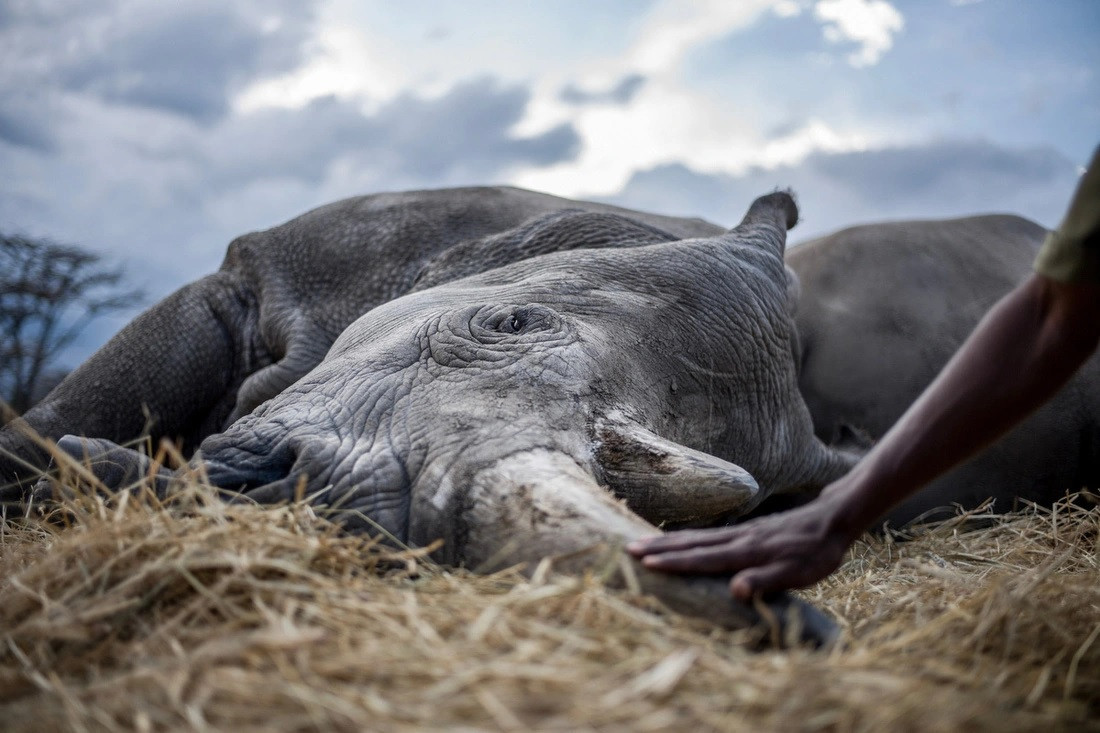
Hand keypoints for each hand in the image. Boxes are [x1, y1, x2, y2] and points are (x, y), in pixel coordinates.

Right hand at [626, 496, 857, 599]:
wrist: (832, 519)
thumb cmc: (816, 552)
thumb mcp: (798, 573)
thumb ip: (766, 580)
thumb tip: (735, 590)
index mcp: (746, 551)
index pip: (703, 558)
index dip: (674, 562)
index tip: (646, 563)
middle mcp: (737, 538)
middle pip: (691, 543)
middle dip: (659, 547)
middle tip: (628, 548)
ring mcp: (740, 532)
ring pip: (696, 537)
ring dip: (668, 540)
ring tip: (642, 542)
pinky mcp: (746, 530)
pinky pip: (708, 534)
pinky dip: (686, 537)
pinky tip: (680, 540)